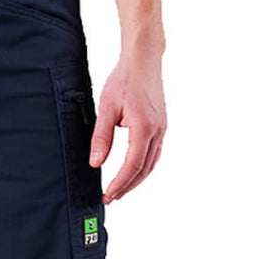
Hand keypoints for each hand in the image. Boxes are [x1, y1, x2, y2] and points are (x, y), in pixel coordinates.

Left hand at [90, 53, 166, 203]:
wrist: (143, 60)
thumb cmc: (124, 79)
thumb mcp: (106, 107)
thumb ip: (101, 137)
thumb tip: (96, 163)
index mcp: (145, 127)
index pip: (132, 165)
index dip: (119, 184)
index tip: (107, 195)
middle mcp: (158, 131)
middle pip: (143, 169)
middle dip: (127, 187)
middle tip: (111, 198)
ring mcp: (162, 129)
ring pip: (151, 164)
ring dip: (136, 180)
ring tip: (120, 190)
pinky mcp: (161, 126)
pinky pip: (154, 154)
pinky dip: (143, 168)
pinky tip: (133, 172)